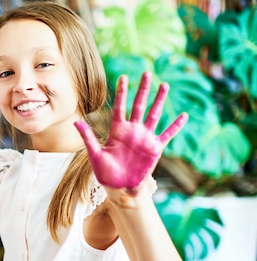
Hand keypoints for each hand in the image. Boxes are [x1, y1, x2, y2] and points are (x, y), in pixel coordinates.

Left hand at [74, 72, 187, 191]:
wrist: (119, 187)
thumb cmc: (105, 173)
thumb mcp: (95, 154)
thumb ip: (88, 137)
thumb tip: (76, 122)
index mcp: (117, 130)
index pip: (120, 107)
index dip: (122, 92)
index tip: (123, 77)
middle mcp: (132, 130)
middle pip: (138, 105)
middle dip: (142, 90)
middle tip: (146, 73)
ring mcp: (145, 138)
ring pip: (153, 114)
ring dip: (159, 100)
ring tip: (164, 85)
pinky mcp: (155, 148)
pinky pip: (167, 134)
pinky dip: (175, 126)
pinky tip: (184, 115)